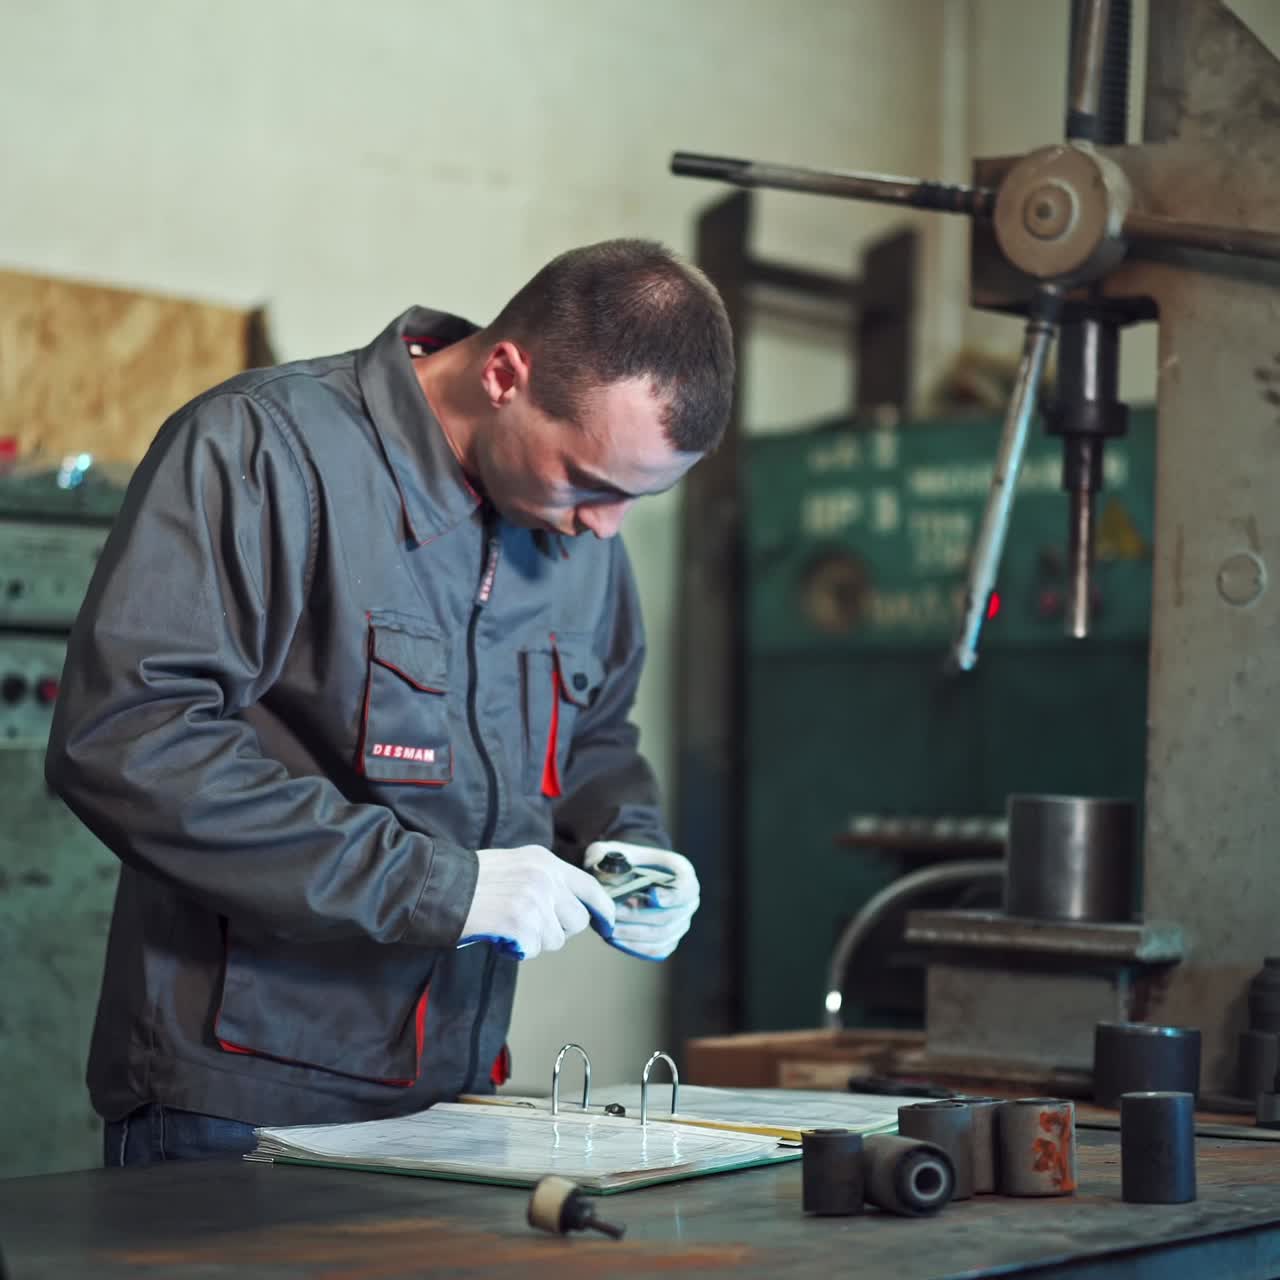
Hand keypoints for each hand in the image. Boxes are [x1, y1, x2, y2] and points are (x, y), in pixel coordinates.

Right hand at [459, 845, 615, 960]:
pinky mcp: (522, 924)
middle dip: (558, 929)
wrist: (440, 886)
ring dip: (536, 940)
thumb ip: (546, 880)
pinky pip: (534, 949)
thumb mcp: (517, 865)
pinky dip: (518, 949)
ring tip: (510, 924)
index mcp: (545, 861)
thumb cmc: (473, 880)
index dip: (603, 909)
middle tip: (530, 924)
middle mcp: (546, 878)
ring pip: (556, 939)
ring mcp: (535, 901)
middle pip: (577, 921)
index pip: (589, 887)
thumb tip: (573, 908)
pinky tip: (500, 933)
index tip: (609, 923)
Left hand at [582, 841, 699, 960]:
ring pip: (662, 936)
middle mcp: (687, 901)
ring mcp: (680, 923)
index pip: (687, 888)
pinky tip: (614, 939)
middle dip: (639, 916)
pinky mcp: (668, 940)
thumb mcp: (612, 850)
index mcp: (682, 873)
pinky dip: (635, 947)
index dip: (672, 895)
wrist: (627, 876)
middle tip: (613, 914)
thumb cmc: (622, 861)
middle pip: (670, 916)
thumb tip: (599, 869)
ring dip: (633, 934)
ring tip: (608, 928)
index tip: (652, 896)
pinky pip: (656, 950)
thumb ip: (604, 855)